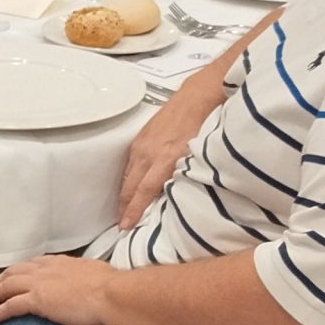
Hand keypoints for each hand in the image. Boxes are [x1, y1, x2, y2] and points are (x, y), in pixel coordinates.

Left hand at [0, 255, 121, 324]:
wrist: (111, 293)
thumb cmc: (111, 286)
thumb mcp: (96, 273)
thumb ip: (86, 275)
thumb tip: (91, 280)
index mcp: (60, 262)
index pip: (34, 263)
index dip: (22, 270)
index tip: (16, 276)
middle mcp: (45, 269)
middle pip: (14, 272)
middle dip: (1, 280)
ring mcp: (39, 284)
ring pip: (7, 286)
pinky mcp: (36, 300)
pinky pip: (10, 306)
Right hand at [118, 76, 218, 227]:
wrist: (195, 97)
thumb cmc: (203, 125)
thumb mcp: (199, 153)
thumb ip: (188, 174)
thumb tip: (181, 197)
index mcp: (164, 158)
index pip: (144, 191)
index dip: (134, 211)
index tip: (125, 227)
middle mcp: (148, 152)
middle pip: (131, 186)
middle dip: (124, 207)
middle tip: (121, 225)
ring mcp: (142, 144)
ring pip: (128, 175)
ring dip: (125, 194)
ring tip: (124, 209)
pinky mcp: (140, 138)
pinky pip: (130, 163)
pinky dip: (129, 178)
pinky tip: (131, 185)